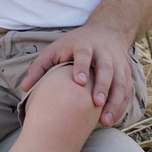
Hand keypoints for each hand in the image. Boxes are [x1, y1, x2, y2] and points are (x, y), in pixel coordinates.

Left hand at [20, 24, 135, 124]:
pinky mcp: (126, 72)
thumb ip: (40, 67)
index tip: (79, 82)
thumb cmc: (74, 45)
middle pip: (106, 69)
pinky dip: (121, 105)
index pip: (84, 54)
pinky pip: (126, 90)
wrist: (107, 30)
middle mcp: (103, 53)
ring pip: (120, 82)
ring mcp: (117, 63)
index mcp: (84, 45)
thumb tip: (25, 88)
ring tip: (106, 121)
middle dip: (103, 86)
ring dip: (115, 101)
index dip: (81, 67)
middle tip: (96, 104)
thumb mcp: (56, 49)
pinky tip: (112, 120)